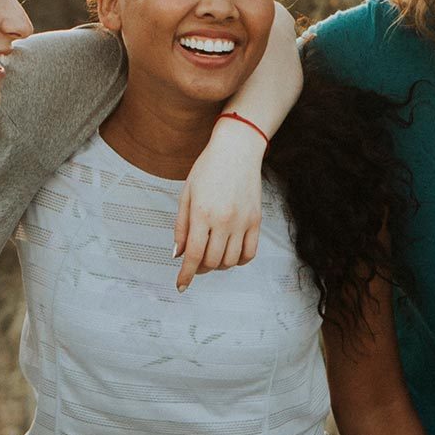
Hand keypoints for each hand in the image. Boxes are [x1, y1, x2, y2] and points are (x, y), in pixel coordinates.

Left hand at [173, 116, 265, 290]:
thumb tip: (178, 254)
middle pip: (211, 261)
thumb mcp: (186, 194)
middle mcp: (224, 221)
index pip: (193, 255)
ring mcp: (243, 222)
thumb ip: (181, 226)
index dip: (186, 274)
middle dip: (200, 268)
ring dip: (217, 265)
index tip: (181, 285)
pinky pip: (250, 253)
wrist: (237, 150)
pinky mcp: (257, 221)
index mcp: (202, 214)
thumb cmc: (208, 168)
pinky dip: (238, 260)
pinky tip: (230, 254)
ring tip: (210, 256)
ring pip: (230, 261)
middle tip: (194, 264)